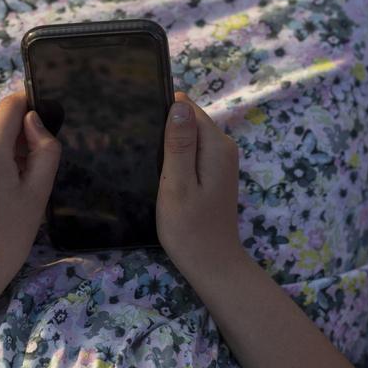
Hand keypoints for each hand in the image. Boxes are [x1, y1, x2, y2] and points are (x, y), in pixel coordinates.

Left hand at [0, 91, 60, 300]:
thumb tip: (34, 120)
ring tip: (12, 184)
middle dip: (18, 135)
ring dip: (3, 147)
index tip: (45, 121)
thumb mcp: (38, 192)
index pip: (10, 105)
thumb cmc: (8, 235)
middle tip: (31, 169)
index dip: (30, 105)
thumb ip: (44, 148)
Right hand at [156, 92, 245, 274]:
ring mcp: (221, 160)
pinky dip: (176, 160)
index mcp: (216, 145)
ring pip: (189, 136)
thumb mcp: (177, 184)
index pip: (187, 108)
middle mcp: (224, 147)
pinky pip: (192, 152)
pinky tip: (163, 177)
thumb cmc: (190, 228)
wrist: (212, 264)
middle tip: (143, 155)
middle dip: (165, 131)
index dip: (163, 114)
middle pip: (189, 120)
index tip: (143, 133)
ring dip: (168, 147)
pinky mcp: (214, 173)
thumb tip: (179, 104)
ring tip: (151, 167)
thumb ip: (179, 143)